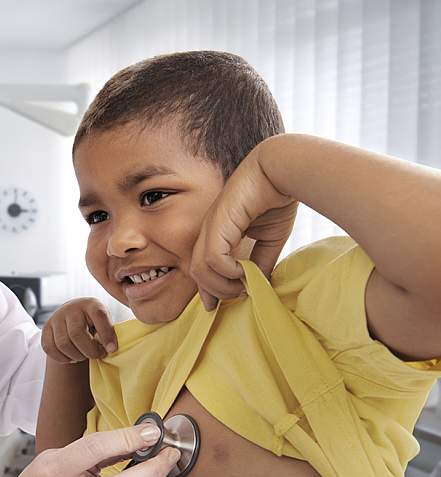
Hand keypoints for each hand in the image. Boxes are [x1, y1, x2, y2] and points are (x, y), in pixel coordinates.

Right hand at [42, 298, 116, 362]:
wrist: (73, 314)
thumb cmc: (93, 322)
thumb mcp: (104, 321)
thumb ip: (109, 331)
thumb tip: (110, 349)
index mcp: (91, 304)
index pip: (99, 316)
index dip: (107, 335)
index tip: (112, 350)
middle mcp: (71, 308)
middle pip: (76, 334)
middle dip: (89, 351)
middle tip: (97, 355)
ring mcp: (56, 317)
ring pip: (62, 344)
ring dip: (76, 356)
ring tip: (84, 355)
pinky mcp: (46, 328)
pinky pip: (49, 348)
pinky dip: (62, 358)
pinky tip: (71, 357)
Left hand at [190, 145, 298, 309]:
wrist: (279, 170)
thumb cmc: (275, 199)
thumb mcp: (268, 239)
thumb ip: (260, 261)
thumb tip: (259, 286)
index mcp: (217, 233)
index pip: (202, 266)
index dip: (209, 289)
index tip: (216, 306)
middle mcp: (209, 230)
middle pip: (197, 272)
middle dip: (216, 291)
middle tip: (239, 296)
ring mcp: (211, 226)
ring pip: (201, 269)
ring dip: (222, 285)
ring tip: (242, 286)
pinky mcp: (219, 223)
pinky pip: (213, 258)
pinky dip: (227, 271)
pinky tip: (242, 271)